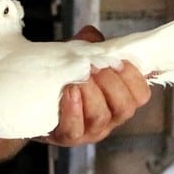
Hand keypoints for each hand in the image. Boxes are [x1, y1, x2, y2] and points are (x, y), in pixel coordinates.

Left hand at [41, 25, 151, 146]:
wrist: (32, 98)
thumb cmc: (63, 77)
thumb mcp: (78, 57)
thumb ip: (89, 44)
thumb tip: (93, 36)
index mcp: (119, 98)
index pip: (141, 95)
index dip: (133, 77)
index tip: (117, 61)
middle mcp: (110, 118)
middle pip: (124, 107)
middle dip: (110, 83)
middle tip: (94, 67)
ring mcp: (90, 130)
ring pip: (101, 117)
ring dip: (91, 94)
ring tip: (78, 80)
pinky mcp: (68, 137)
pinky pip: (75, 129)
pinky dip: (73, 110)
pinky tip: (69, 92)